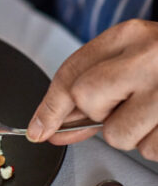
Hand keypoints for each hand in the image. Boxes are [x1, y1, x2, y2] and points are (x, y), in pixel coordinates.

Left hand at [27, 19, 157, 160]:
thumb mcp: (135, 56)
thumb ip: (95, 84)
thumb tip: (53, 124)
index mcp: (130, 35)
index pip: (71, 73)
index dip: (49, 107)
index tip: (39, 130)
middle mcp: (150, 56)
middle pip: (88, 101)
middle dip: (99, 114)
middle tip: (127, 105)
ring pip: (120, 136)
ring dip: (135, 133)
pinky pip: (153, 150)